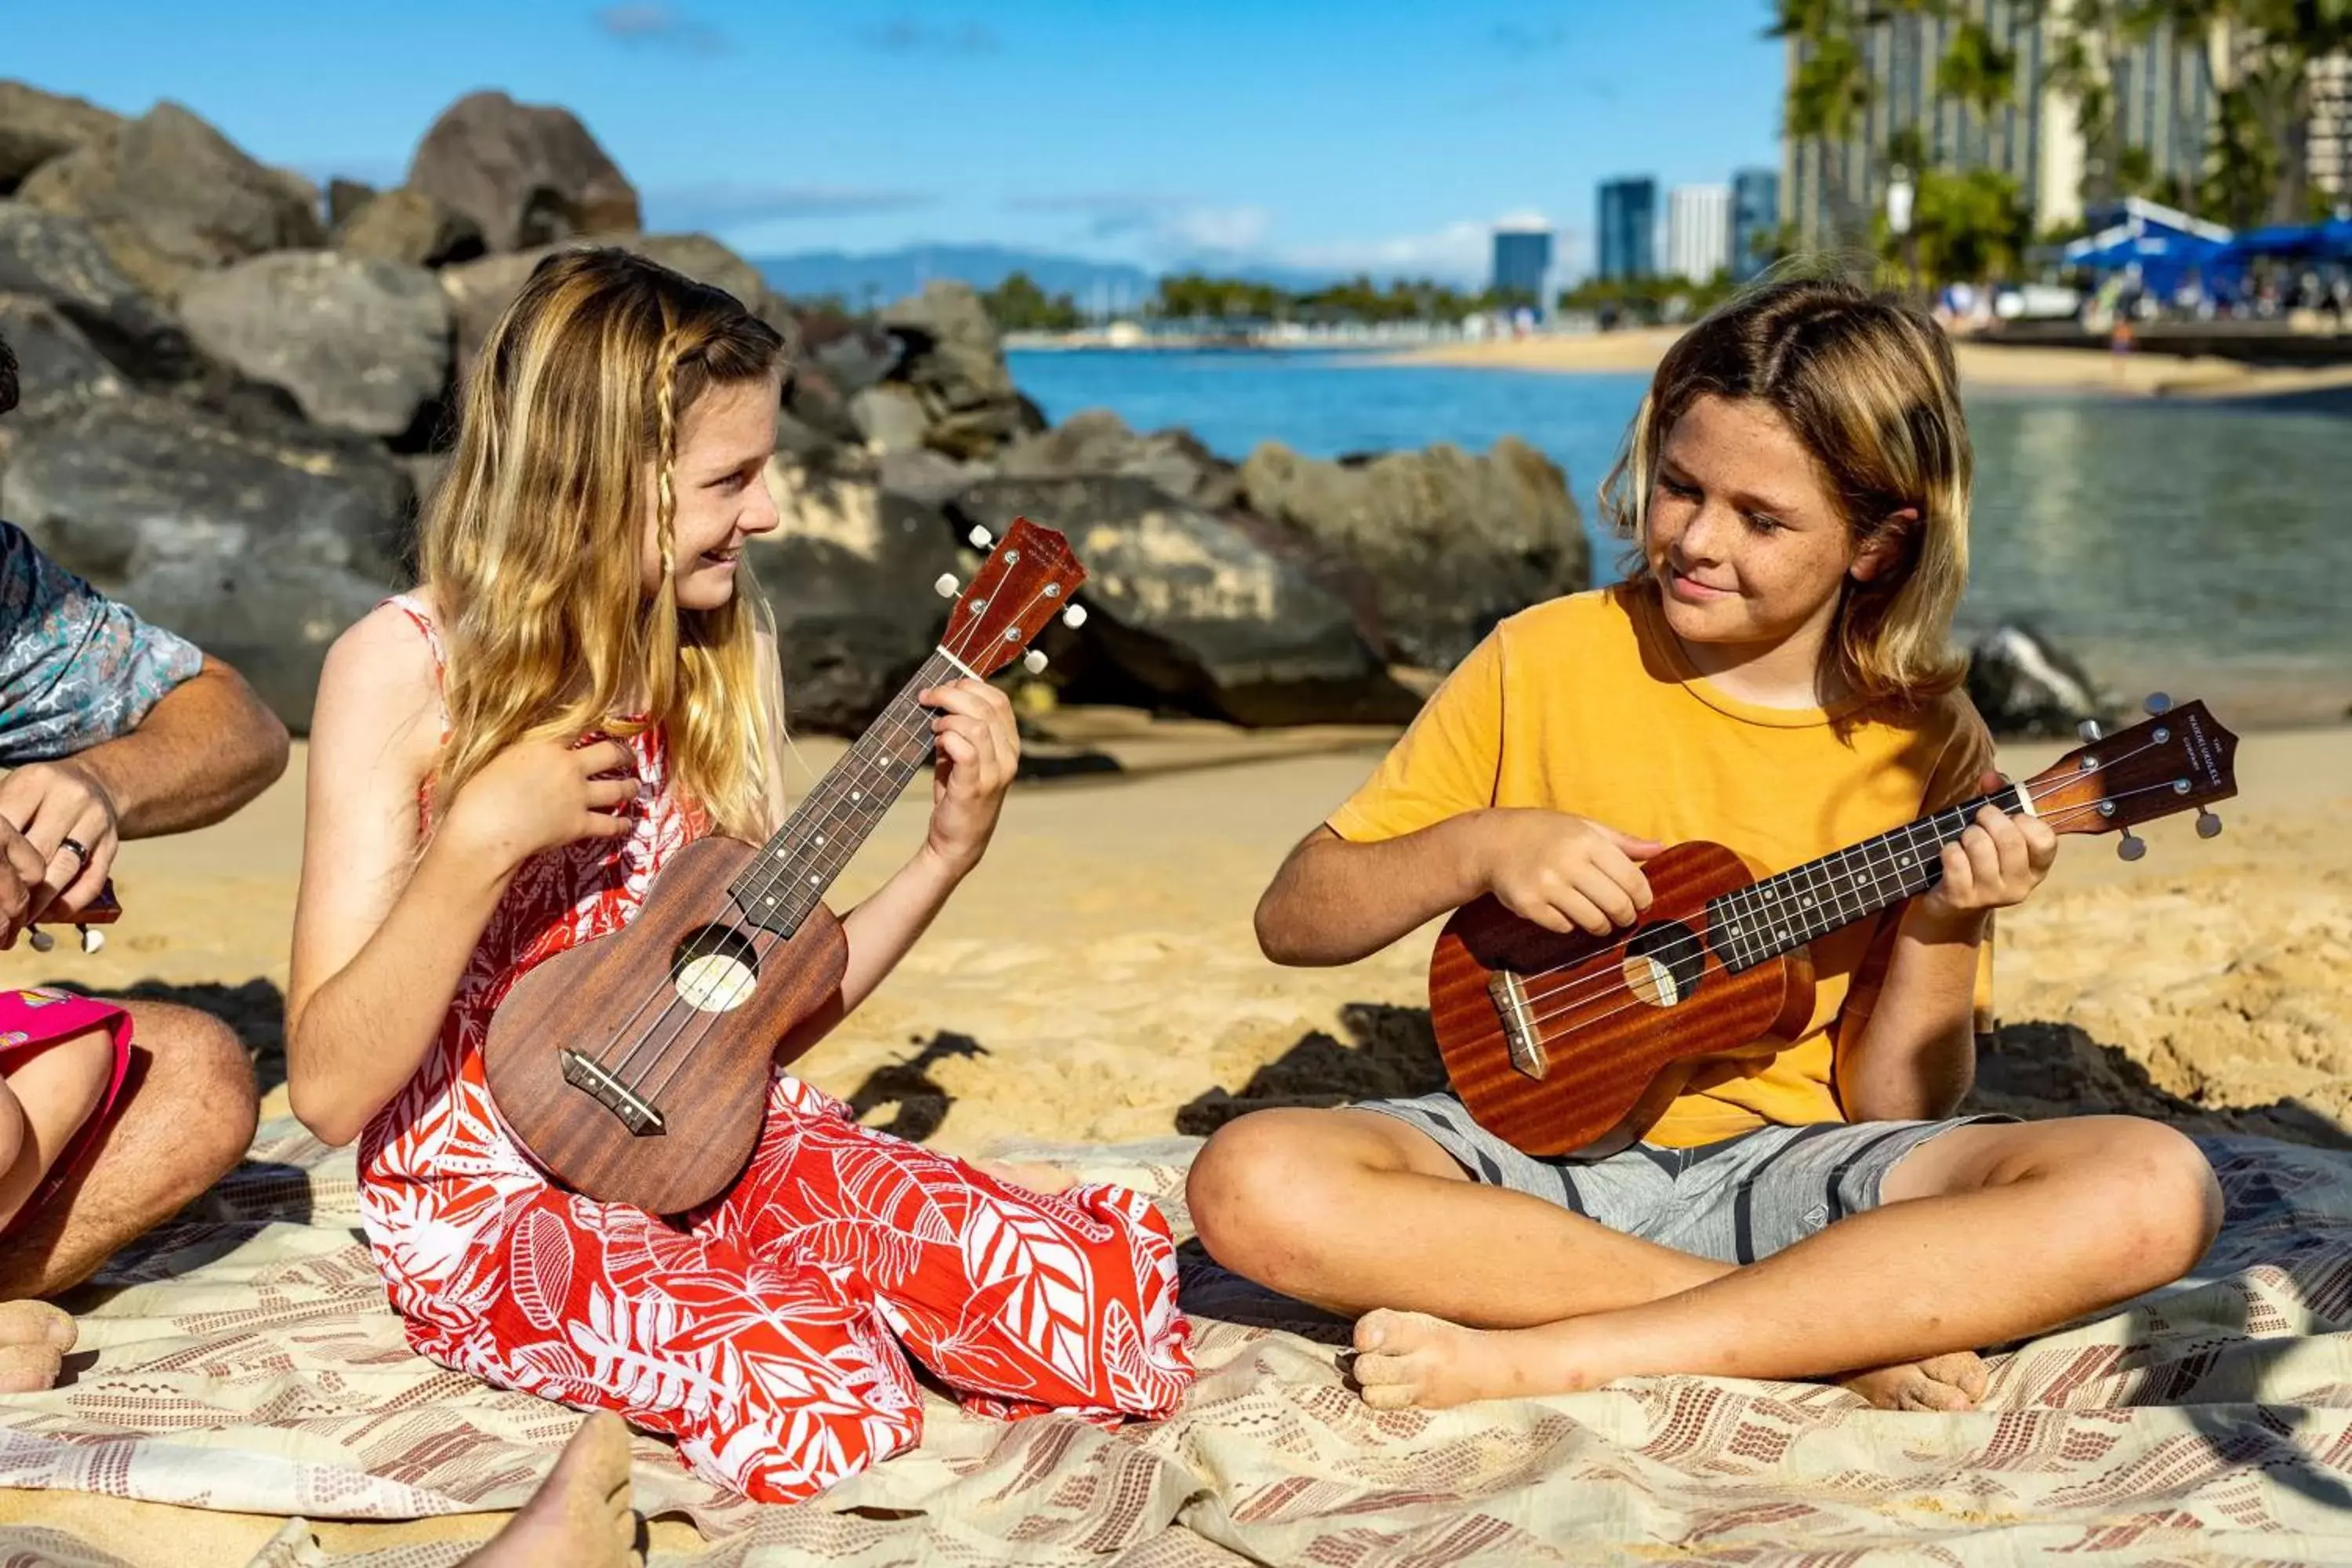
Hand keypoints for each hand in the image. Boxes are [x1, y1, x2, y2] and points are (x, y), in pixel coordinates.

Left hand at [0, 760, 120, 948]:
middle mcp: (70, 798)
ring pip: (63, 871)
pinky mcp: (113, 843)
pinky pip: (91, 882)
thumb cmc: (38, 797)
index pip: (7, 828)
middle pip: (35, 853)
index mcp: (35, 782)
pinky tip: (50, 912)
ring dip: (38, 901)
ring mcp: (96, 820)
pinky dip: (69, 903)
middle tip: (0, 910)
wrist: (95, 784)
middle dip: (13, 886)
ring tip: (19, 917)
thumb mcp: (14, 794)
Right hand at [441, 734, 636, 873]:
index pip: (576, 726)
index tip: (602, 722)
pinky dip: (622, 825)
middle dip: (623, 754)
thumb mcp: (497, 759)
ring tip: (635, 786)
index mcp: (545, 745)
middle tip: (629, 756)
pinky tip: (628, 824)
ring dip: (630, 786)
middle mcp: (569, 766)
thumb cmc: (478, 795)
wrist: (486, 829)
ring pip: (618, 787)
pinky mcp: (580, 824)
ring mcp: (578, 796)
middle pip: (609, 752)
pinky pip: (610, 824)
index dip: (591, 724)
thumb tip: (524, 755)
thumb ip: (520, 754)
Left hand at [919, 680, 1017, 876]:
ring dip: (947, 718)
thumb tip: (943, 697)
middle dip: (951, 694)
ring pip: (975, 724)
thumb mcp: (964, 757)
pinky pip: (965, 749)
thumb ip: (961, 730)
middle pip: (985, 707)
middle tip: (927, 697)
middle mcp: (1008, 757)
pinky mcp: (975, 787)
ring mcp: (995, 773)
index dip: (971, 685)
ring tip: (933, 728)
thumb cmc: (957, 796)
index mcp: (1010, 746)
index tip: (945, 686)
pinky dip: (946, 738)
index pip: (999, 700)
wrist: (958, 842)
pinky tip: (936, 743)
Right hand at [1475, 808, 1660, 936]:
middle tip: (1625, 917)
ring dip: (1602, 926)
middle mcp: (1567, 861)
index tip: (1642, 903)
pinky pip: (1564, 927)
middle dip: (1626, 916)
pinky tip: (1568, 914)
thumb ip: (1622, 841)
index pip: (1631, 878)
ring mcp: (1546, 885)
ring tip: (1601, 922)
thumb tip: (1660, 847)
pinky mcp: (1529, 904)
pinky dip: (1571, 925)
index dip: (1643, 897)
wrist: (1493, 842)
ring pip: (1593, 921)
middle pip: (1616, 904)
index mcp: (1586, 840)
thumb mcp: (1584, 827)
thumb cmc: (1545, 833)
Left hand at [1916, 769, 2058, 931]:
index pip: (2044, 839)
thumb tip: (1991, 777)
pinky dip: (1948, 849)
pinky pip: (1955, 859)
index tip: (2011, 817)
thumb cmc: (1978, 857)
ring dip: (1967, 834)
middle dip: (1988, 818)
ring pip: (1979, 846)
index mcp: (2036, 868)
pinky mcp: (1962, 898)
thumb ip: (1998, 798)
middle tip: (1980, 819)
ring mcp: (1991, 895)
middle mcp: (2019, 886)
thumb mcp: (1994, 829)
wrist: (1952, 904)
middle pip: (2009, 839)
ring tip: (1965, 839)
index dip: (2025, 820)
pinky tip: (1951, 855)